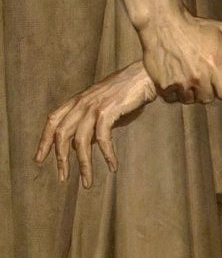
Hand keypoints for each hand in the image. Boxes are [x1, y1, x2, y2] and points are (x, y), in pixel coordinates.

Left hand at [34, 62, 157, 187]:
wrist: (145, 75)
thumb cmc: (129, 91)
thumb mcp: (105, 106)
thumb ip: (93, 122)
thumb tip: (88, 143)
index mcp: (77, 100)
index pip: (53, 121)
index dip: (43, 141)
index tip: (39, 159)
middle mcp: (81, 103)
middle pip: (62, 134)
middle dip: (60, 159)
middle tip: (63, 177)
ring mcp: (93, 107)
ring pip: (81, 141)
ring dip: (84, 164)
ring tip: (87, 182)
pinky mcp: (107, 111)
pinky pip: (102, 138)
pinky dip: (107, 154)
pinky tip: (113, 166)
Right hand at [138, 12, 221, 103]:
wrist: (162, 23)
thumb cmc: (190, 26)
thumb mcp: (216, 31)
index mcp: (214, 65)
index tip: (218, 84)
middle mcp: (198, 77)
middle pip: (206, 98)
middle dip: (205, 91)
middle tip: (200, 82)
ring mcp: (180, 82)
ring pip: (188, 99)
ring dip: (188, 92)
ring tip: (186, 80)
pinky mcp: (163, 84)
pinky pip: (170, 97)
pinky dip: (171, 92)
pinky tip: (173, 81)